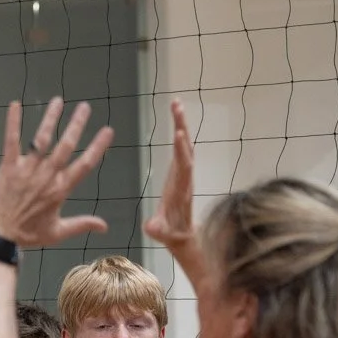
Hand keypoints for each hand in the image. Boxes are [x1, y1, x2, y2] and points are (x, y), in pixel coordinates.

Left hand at [0, 98, 111, 247]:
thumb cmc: (27, 235)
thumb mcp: (58, 233)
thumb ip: (81, 224)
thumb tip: (104, 226)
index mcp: (60, 190)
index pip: (84, 164)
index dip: (98, 146)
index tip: (107, 131)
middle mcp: (46, 177)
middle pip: (65, 146)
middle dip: (77, 125)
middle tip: (85, 107)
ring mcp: (26, 171)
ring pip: (42, 140)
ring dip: (51, 119)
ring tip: (58, 101)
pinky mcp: (8, 168)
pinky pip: (11, 142)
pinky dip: (13, 123)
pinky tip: (15, 105)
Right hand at [143, 101, 206, 285]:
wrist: (184, 235)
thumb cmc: (171, 234)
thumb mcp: (163, 234)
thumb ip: (158, 229)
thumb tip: (151, 227)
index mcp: (181, 190)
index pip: (184, 168)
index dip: (181, 152)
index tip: (178, 134)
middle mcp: (186, 178)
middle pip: (186, 149)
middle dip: (182, 128)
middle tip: (176, 106)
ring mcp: (184, 173)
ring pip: (185, 145)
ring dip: (181, 124)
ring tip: (176, 103)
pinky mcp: (180, 170)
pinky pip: (181, 147)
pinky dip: (179, 131)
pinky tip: (176, 117)